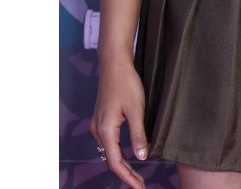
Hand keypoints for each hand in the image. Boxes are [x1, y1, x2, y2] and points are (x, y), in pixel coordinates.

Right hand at [89, 56, 149, 188]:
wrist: (114, 63)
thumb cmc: (126, 83)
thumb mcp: (136, 109)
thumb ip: (138, 135)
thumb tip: (142, 158)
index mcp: (106, 130)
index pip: (116, 163)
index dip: (128, 177)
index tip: (140, 187)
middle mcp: (98, 130)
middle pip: (112, 160)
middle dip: (126, 174)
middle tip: (141, 184)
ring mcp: (98, 124)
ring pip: (110, 152)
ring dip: (123, 164)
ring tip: (137, 175)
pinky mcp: (102, 119)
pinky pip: (109, 142)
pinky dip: (119, 153)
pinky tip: (129, 155)